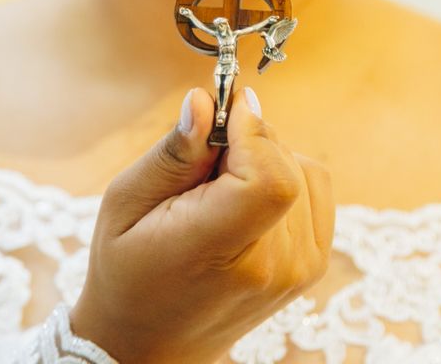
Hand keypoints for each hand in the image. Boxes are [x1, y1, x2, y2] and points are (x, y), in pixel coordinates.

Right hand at [69, 87, 334, 363]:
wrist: (156, 341)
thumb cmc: (130, 269)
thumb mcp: (126, 203)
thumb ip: (174, 153)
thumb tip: (205, 100)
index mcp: (215, 253)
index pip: (270, 178)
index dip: (251, 133)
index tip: (220, 115)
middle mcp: (271, 267)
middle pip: (284, 163)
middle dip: (247, 140)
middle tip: (205, 162)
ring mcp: (300, 269)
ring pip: (300, 166)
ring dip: (264, 158)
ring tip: (220, 189)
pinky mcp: (313, 262)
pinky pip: (314, 184)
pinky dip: (285, 174)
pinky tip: (246, 197)